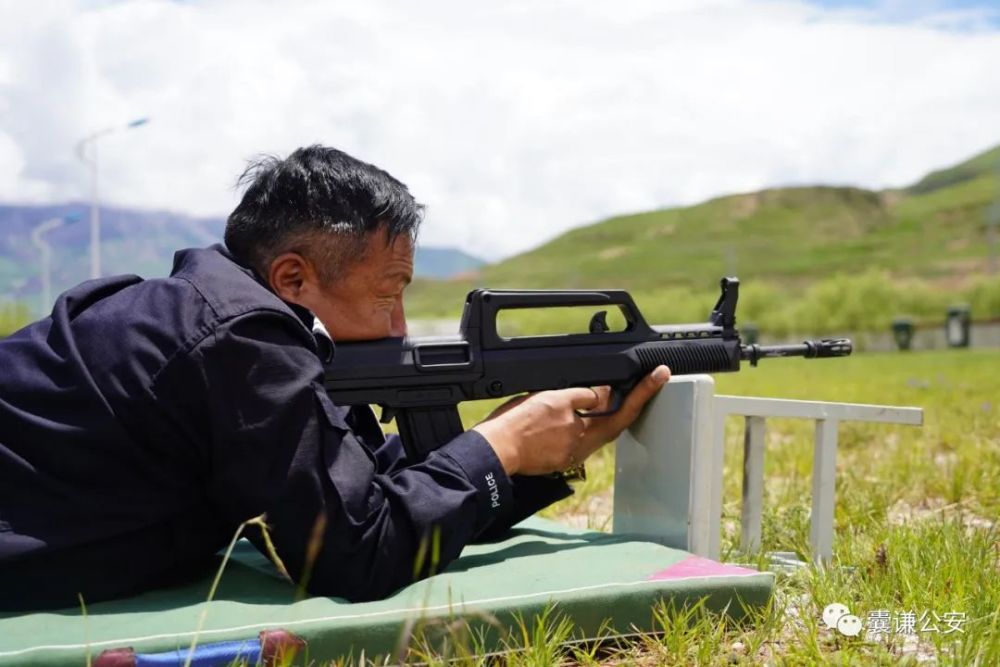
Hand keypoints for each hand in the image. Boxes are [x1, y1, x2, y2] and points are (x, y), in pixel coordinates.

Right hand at [472, 365, 669, 475]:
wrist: (494, 451)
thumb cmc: (518, 426)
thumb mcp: (552, 400)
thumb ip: (580, 397)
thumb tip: (599, 395)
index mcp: (586, 434)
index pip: (624, 411)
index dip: (644, 391)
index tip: (660, 375)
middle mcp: (583, 448)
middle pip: (613, 422)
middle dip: (626, 400)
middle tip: (640, 380)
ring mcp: (569, 453)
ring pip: (593, 428)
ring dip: (599, 411)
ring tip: (594, 393)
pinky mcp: (555, 456)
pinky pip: (575, 435)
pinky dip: (579, 421)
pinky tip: (568, 413)